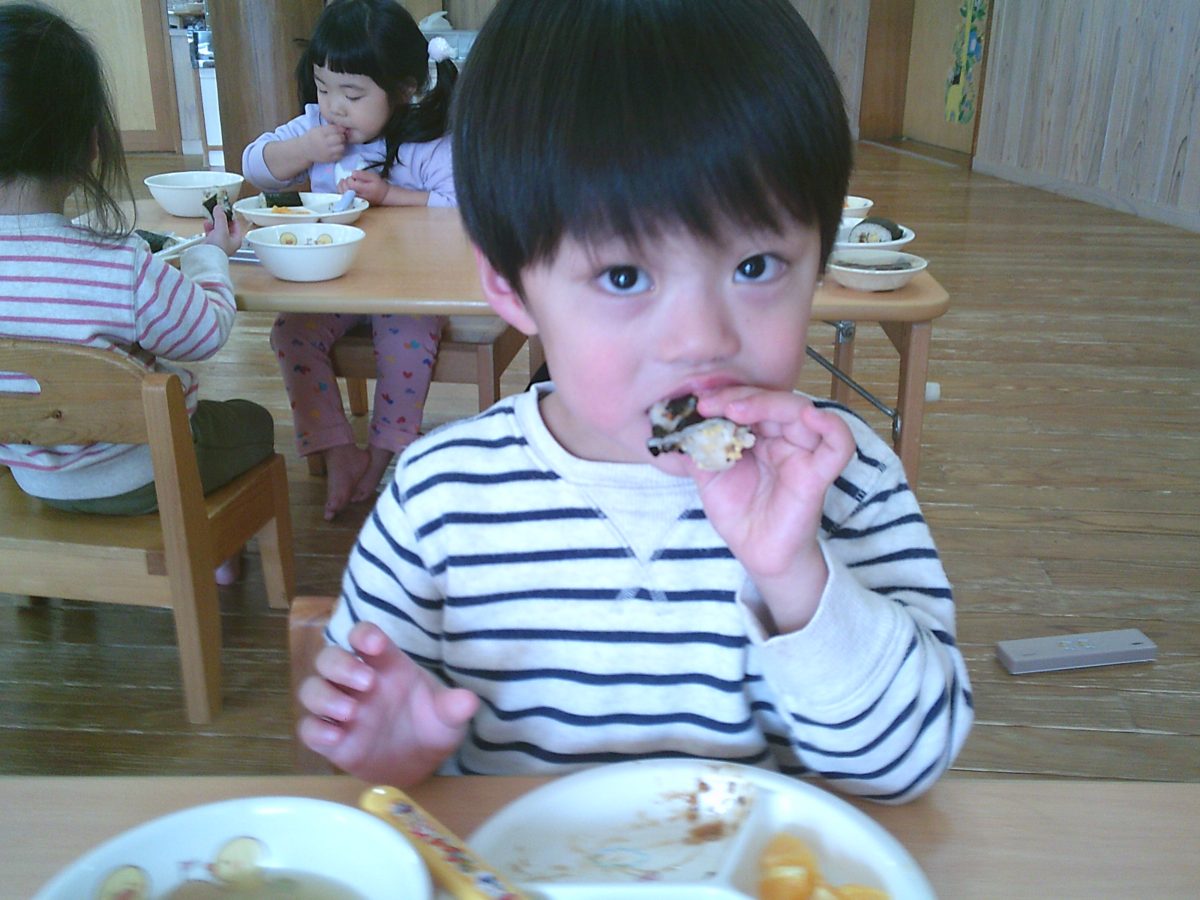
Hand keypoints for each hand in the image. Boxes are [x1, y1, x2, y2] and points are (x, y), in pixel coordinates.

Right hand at [201, 204, 243, 255]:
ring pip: (218, 230)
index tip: (225, 209)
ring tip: (211, 216)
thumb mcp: (221, 229)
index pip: (236, 225)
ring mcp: (220, 244)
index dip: (231, 216)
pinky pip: (211, 233)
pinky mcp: (212, 245)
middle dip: (221, 219)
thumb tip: (219, 208)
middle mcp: (229, 243)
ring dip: (214, 222)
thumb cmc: (218, 248)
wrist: (206, 257)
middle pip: (227, 227)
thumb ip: (220, 218)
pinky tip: (206, 224)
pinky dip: (209, 228)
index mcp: (236, 240)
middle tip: (217, 211)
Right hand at [297, 622, 478, 784]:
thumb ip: (454, 707)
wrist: (422, 762)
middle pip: (330, 658)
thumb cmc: (432, 725)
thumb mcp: (449, 717)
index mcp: (386, 665)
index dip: (364, 635)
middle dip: (340, 665)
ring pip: (312, 689)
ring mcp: (341, 710)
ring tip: (350, 711)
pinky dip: (315, 730)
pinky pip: (309, 728)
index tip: (373, 643)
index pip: (364, 637)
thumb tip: (468, 701)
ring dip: (324, 696)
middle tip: (366, 682)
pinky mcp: (331, 739)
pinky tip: (335, 737)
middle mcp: (357, 682)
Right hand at [301, 124, 348, 163]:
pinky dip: (340, 152)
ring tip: (338, 144)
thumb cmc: (313, 138)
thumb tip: (343, 127)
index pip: (335, 129)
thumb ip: (329, 127)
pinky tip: (336, 150)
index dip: (340, 129)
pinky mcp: (328, 159)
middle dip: (342, 137)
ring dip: (342, 145)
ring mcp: (326, 152)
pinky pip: (340, 155)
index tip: (341, 130)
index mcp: (320, 133)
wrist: (304, 151)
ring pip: (341, 147)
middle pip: (339, 138)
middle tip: (341, 137)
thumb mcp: (317, 129)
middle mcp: (323, 142)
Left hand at [338, 168, 389, 204]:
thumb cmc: (378, 186)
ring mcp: (355, 200)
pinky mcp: (353, 202)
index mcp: (364, 190)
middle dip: (345, 182)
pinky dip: (340, 190)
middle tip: (351, 179)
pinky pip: (342, 197)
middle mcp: (358, 197)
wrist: (383, 196)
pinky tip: (342, 186)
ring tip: (344, 181)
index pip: (351, 185)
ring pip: (342, 194)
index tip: (354, 177)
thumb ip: (363, 174)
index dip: (350, 179)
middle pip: (345, 189)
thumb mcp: (374, 177)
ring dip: (341, 185)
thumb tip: (353, 173)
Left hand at [693, 388, 854, 628]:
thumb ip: (698, 450)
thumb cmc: (739, 513)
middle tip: (712, 404)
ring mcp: (803, 454)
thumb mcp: (708, 475)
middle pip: (775, 401)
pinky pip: (839, 446)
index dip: (727, 397)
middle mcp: (785, 439)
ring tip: (736, 410)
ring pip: (803, 412)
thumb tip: (676, 428)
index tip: (699, 404)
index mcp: (761, 434)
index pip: (752, 402)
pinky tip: (813, 417)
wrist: (755, 553)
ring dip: (770, 403)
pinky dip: (832, 426)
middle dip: (741, 397)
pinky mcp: (817, 475)